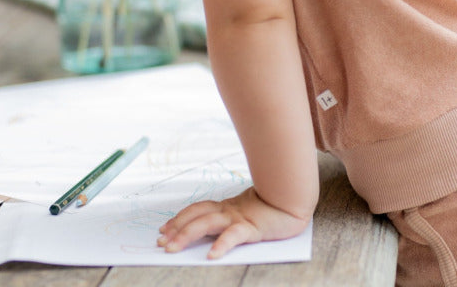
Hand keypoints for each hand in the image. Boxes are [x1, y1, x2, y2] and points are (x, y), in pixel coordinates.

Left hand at [157, 187, 311, 259]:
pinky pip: (234, 236)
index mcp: (228, 207)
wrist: (295, 201)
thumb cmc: (272, 209)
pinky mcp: (253, 227)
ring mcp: (240, 217)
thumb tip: (208, 233)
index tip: (163, 230)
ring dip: (187, 235)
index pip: (198, 209)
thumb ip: (229, 221)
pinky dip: (222, 245)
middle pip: (197, 216)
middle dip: (176, 229)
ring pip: (208, 223)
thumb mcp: (246, 214)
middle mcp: (230, 210)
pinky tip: (212, 255)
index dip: (179, 218)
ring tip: (172, 248)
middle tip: (160, 242)